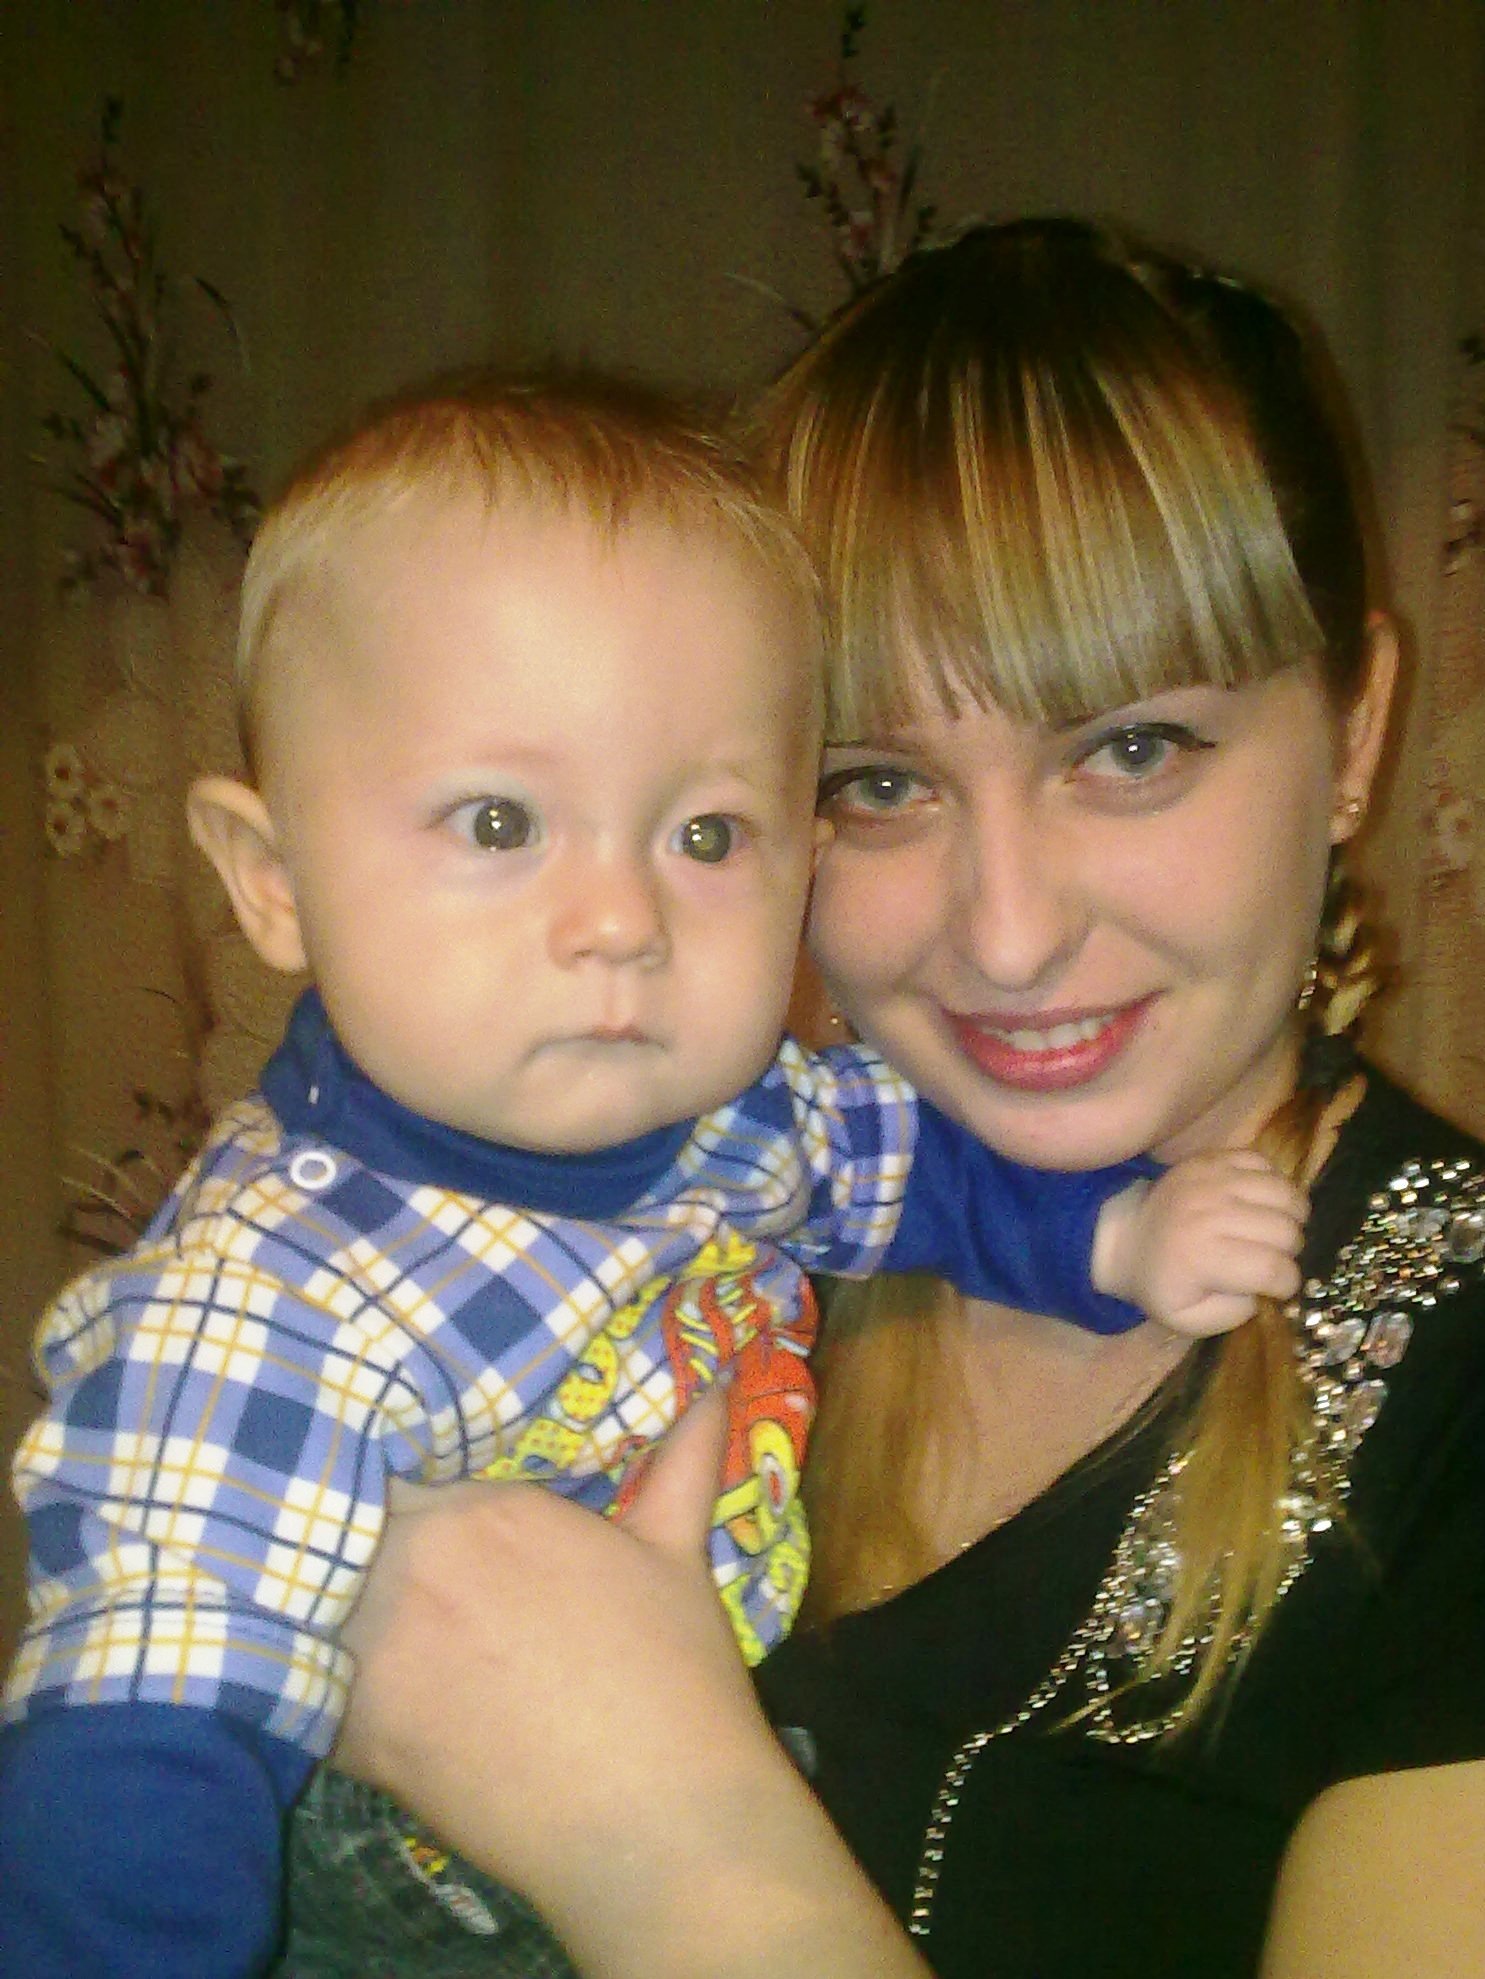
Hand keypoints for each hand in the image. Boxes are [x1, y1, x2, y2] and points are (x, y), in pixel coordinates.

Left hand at [337, 1392, 926, 1977]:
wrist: (657, 1821)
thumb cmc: (675, 1676)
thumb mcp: (677, 1554)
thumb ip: (682, 1461)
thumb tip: (715, 1385)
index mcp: (490, 1508)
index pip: (403, 1457)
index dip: (397, 1468)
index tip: (398, 1475)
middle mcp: (420, 1562)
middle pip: (346, 1520)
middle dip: (352, 1527)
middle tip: (365, 1547)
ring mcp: (379, 1648)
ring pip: (312, 1597)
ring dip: (319, 1598)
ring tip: (324, 1603)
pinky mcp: (356, 1733)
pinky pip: (300, 1689)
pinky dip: (309, 1684)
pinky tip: (328, 1687)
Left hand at [1095, 1151, 1306, 1337]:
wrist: (1128, 1237)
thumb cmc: (1162, 1283)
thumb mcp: (1189, 1319)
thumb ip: (1233, 1314)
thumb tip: (1263, 1289)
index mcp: (1202, 1258)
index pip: (1273, 1269)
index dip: (1287, 1283)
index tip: (1278, 1287)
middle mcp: (1209, 1213)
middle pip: (1285, 1230)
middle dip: (1290, 1251)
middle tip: (1273, 1258)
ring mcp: (1211, 1179)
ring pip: (1284, 1192)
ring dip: (1290, 1216)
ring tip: (1276, 1230)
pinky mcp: (1211, 1159)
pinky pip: (1264, 1163)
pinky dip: (1273, 1183)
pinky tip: (1262, 1203)